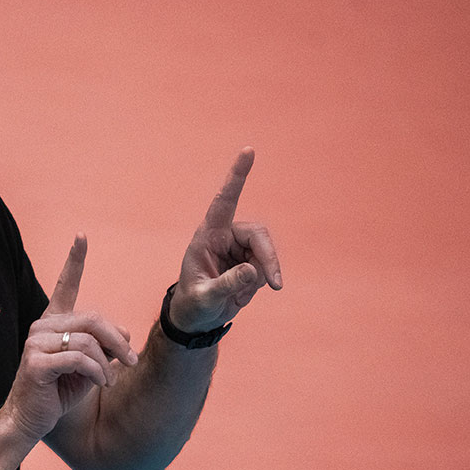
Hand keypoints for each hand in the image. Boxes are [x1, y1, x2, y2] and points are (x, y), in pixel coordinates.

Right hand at [3, 235, 138, 442]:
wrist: (29, 420)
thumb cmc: (58, 392)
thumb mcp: (90, 365)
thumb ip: (104, 346)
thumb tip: (126, 334)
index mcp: (52, 322)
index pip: (66, 286)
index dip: (75, 260)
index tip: (81, 237)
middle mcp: (42, 326)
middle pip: (93, 319)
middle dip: (117, 341)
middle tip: (130, 361)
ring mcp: (36, 343)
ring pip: (88, 341)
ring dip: (107, 363)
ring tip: (109, 380)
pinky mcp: (36, 362)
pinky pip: (80, 359)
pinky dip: (98, 372)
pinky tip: (100, 383)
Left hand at [170, 148, 281, 333]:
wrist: (198, 318)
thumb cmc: (193, 304)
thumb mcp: (205, 297)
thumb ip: (227, 284)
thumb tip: (252, 270)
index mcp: (208, 236)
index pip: (223, 200)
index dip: (236, 176)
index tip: (248, 151)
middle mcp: (225, 237)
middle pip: (258, 234)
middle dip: (269, 258)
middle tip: (275, 284)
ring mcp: (240, 249)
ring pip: (266, 252)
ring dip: (265, 273)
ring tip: (248, 294)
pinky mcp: (251, 261)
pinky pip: (267, 267)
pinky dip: (262, 282)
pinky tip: (243, 294)